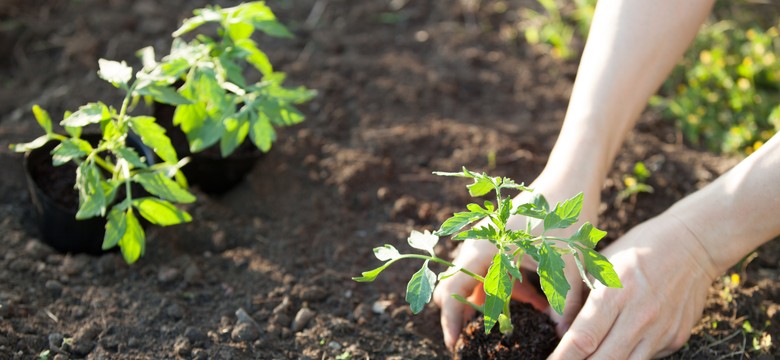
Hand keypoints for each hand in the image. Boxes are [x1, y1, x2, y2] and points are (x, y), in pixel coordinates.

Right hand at [433, 172, 601, 348]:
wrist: (573, 178)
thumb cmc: (565, 218)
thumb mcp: (565, 265)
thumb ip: (562, 304)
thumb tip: (562, 336)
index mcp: (483, 249)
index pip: (452, 292)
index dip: (450, 322)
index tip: (455, 346)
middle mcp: (477, 245)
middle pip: (458, 288)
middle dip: (473, 314)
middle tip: (489, 335)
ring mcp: (486, 241)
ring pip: (478, 281)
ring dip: (497, 301)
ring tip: (533, 308)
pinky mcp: (499, 240)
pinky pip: (494, 271)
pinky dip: (508, 288)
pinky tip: (537, 296)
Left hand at [549, 213, 718, 358]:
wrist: (692, 245)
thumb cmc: (638, 249)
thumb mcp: (601, 264)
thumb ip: (579, 298)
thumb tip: (560, 329)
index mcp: (615, 293)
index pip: (583, 338)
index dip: (563, 357)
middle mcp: (639, 316)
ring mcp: (661, 331)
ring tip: (588, 359)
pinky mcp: (676, 339)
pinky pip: (645, 359)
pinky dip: (627, 358)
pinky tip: (616, 349)